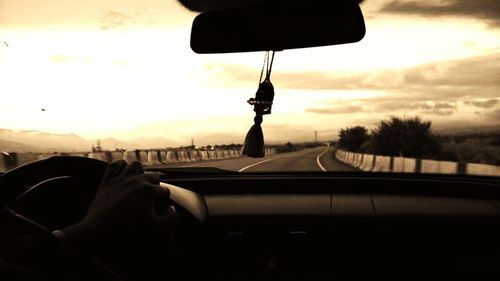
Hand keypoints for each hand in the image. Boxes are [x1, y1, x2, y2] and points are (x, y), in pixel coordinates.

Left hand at [62, 161, 176, 254]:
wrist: (98, 233)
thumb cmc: (129, 232)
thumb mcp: (156, 229)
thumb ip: (170, 218)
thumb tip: (172, 208)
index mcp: (150, 191)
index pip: (165, 191)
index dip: (165, 201)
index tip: (161, 209)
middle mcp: (136, 181)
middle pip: (153, 176)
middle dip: (156, 186)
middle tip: (152, 200)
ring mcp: (120, 179)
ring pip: (135, 165)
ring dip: (140, 172)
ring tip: (140, 183)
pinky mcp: (106, 182)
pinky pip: (114, 166)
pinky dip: (120, 167)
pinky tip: (123, 174)